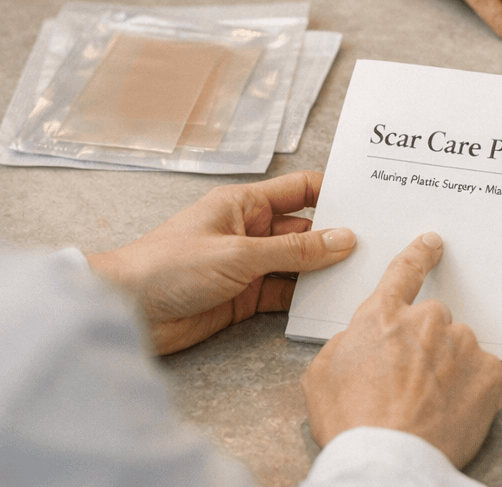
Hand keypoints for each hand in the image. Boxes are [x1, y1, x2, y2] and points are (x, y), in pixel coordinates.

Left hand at [86, 171, 355, 354]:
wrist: (124, 311)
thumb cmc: (170, 266)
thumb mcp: (240, 254)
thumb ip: (294, 252)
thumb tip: (344, 238)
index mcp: (245, 204)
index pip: (300, 190)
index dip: (332, 193)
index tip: (368, 200)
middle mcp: (250, 230)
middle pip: (304, 230)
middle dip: (335, 237)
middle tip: (377, 244)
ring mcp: (248, 265)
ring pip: (297, 264)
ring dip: (322, 271)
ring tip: (361, 275)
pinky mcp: (243, 298)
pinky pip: (283, 294)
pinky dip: (304, 298)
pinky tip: (329, 302)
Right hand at [301, 232, 501, 468]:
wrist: (386, 463)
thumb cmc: (351, 424)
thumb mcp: (321, 375)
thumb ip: (346, 343)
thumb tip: (361, 341)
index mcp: (384, 315)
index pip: (404, 271)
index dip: (419, 254)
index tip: (433, 243)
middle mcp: (427, 320)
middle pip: (433, 321)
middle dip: (425, 346)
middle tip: (409, 385)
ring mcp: (462, 344)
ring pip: (458, 349)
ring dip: (448, 369)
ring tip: (427, 408)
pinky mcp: (488, 373)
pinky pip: (482, 373)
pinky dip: (470, 390)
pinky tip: (450, 413)